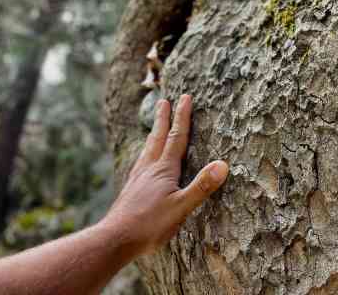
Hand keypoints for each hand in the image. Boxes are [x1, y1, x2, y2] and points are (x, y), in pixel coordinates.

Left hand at [100, 94, 228, 255]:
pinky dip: (145, 153)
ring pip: (147, 149)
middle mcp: (149, 168)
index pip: (176, 138)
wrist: (114, 239)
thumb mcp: (181, 207)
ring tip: (155, 126)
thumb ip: (201, 186)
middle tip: (164, 100)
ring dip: (154, 133)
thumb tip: (223, 164)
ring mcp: (138, 178)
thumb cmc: (149, 225)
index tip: (185, 97)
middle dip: (163, 118)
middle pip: (158, 137)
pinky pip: (140, 162)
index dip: (182, 117)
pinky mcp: (131, 189)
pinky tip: (143, 161)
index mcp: (163, 170)